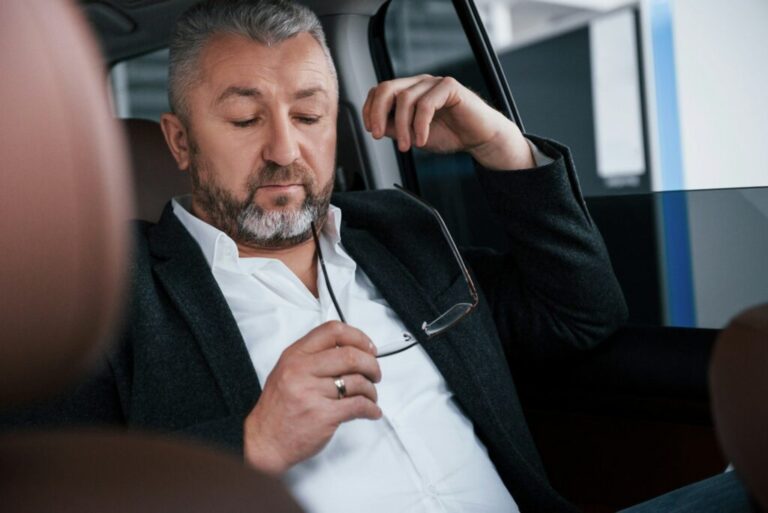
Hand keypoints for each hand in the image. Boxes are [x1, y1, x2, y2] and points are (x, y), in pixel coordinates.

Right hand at [243, 321, 381, 474]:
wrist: (264, 441)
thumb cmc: (278, 408)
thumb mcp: (286, 370)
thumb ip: (313, 356)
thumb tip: (351, 350)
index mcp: (295, 355)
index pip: (333, 331)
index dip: (358, 337)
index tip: (368, 348)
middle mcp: (302, 370)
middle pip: (351, 355)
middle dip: (371, 364)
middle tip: (375, 374)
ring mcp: (312, 393)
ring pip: (357, 381)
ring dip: (371, 390)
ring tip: (371, 396)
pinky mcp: (323, 415)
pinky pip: (358, 406)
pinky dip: (371, 408)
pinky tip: (371, 411)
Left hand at [362, 74, 534, 169]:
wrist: (480, 138)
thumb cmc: (450, 135)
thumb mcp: (414, 136)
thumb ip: (395, 129)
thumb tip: (376, 126)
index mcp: (409, 91)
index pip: (380, 91)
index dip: (370, 109)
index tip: (371, 131)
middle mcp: (420, 83)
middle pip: (387, 88)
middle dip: (377, 113)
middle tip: (378, 135)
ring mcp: (434, 83)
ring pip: (405, 99)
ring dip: (401, 127)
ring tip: (407, 146)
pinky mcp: (449, 87)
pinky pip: (426, 104)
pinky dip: (420, 126)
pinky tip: (422, 141)